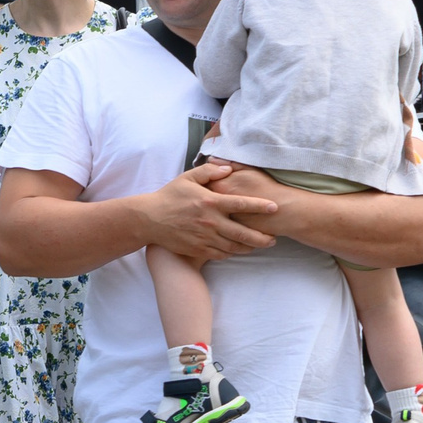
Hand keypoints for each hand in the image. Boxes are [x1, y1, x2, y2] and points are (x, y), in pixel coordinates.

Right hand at [137, 162, 278, 261]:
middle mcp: (210, 222)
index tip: (275, 208)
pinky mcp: (197, 248)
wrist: (148, 220)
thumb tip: (229, 168)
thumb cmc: (168, 197)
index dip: (260, 206)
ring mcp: (204, 237)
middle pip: (244, 233)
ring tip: (260, 245)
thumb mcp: (187, 179)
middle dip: (262, 237)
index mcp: (210, 202)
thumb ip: (209, 172)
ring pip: (234, 246)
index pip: (242, 204)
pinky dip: (232, 253)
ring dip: (250, 247)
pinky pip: (221, 254)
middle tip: (274, 238)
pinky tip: (238, 250)